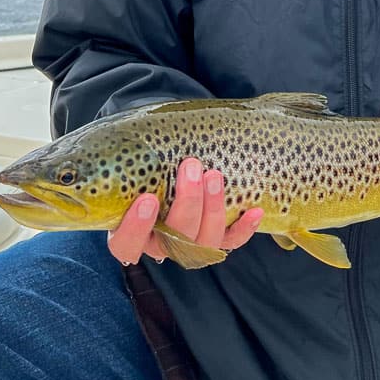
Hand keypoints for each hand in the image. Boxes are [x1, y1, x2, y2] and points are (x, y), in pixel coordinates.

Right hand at [107, 157, 263, 265]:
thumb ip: (128, 156)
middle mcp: (159, 243)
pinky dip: (244, 229)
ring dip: (213, 209)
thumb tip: (128, 134)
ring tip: (215, 175)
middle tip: (191, 166)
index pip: (125, 245)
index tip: (147, 199)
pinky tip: (253, 210)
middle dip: (187, 203)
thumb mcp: (131, 160)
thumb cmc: (145, 160)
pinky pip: (230, 243)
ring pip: (203, 243)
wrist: (169, 161)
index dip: (136, 228)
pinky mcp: (214, 240)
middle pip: (173, 241)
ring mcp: (188, 244)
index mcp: (129, 231)